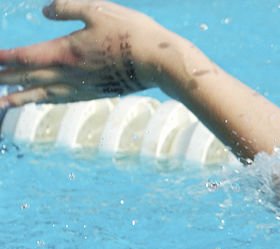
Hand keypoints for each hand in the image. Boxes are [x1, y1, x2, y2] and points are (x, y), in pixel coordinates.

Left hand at [0, 0, 170, 108]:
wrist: (158, 62)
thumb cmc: (130, 32)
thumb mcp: (97, 9)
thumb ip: (67, 8)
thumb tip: (45, 11)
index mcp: (64, 51)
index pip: (23, 57)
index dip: (2, 60)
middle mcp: (68, 73)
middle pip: (27, 78)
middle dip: (3, 80)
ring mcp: (81, 85)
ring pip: (41, 93)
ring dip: (18, 97)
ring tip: (1, 102)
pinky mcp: (95, 91)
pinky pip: (62, 98)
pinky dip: (44, 100)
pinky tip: (38, 101)